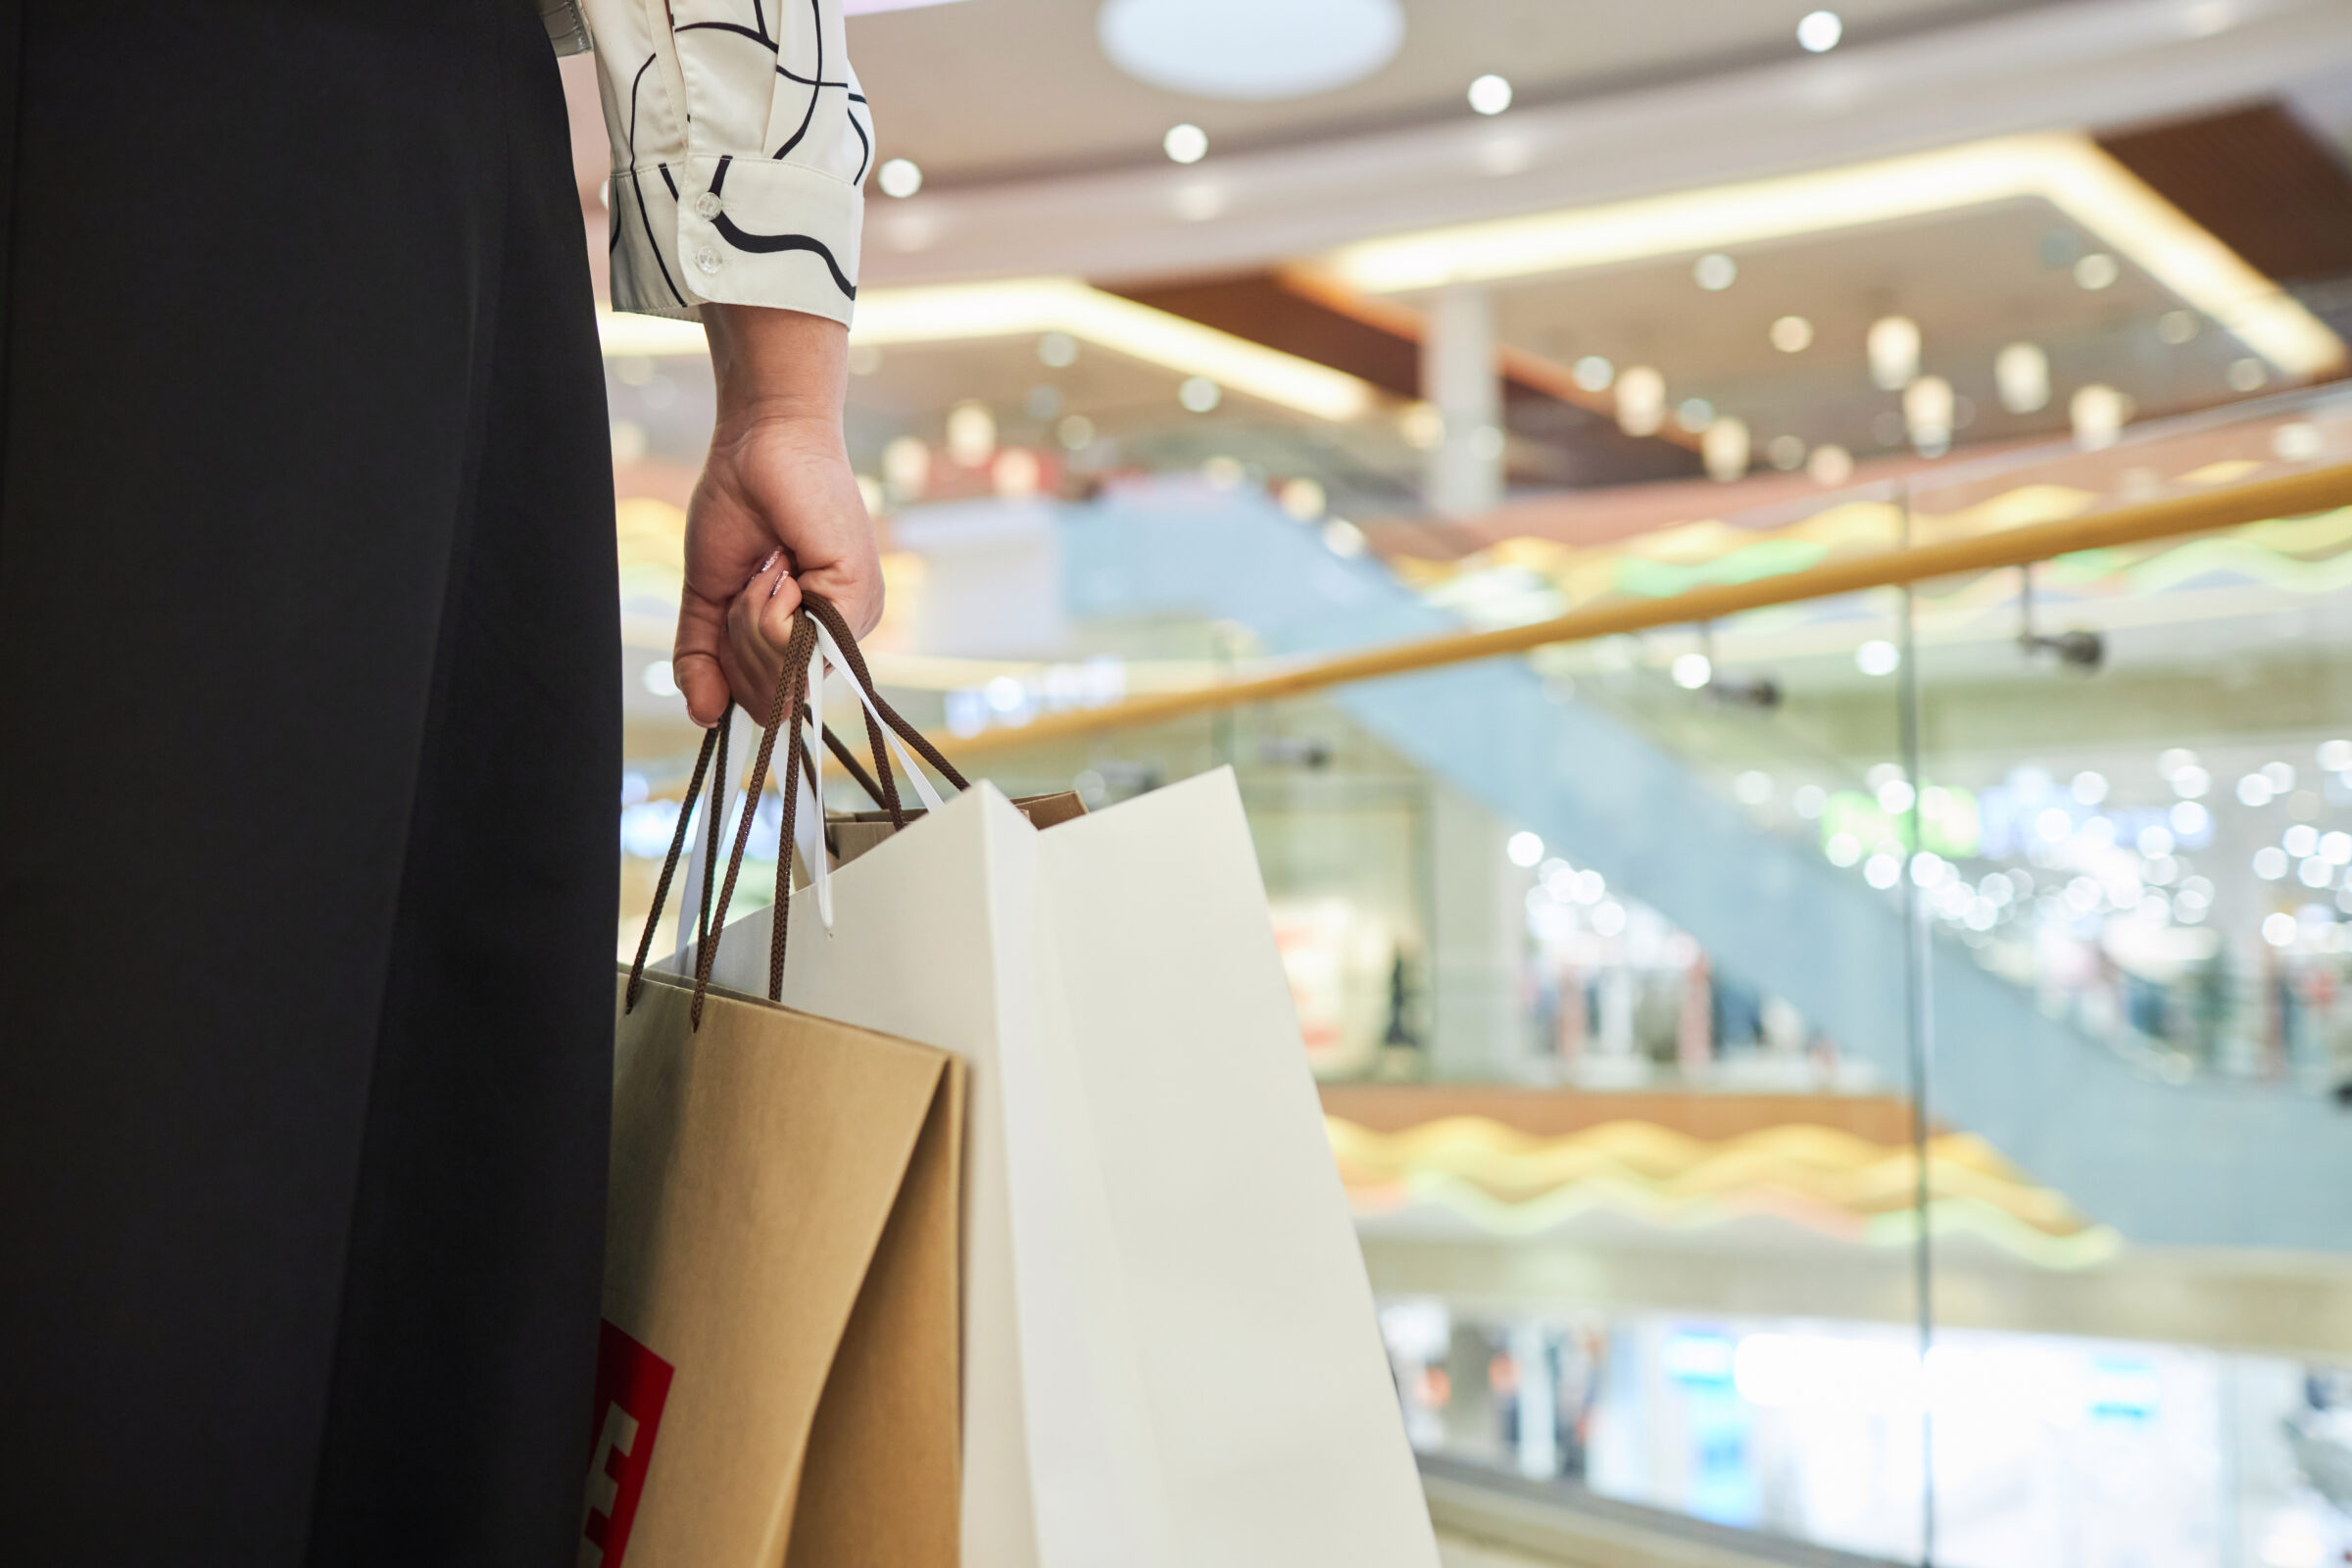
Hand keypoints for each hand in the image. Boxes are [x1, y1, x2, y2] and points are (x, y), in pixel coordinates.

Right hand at [671, 305, 881, 726]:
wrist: (757, 443)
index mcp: (813, 640)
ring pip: (780, 671)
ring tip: (771, 563)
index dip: (734, 673)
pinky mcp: (856, 596)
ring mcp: (855, 618)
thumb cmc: (739, 508)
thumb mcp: (710, 597)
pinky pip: (791, 638)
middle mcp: (842, 637)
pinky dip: (767, 599)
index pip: (770, 705)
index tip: (734, 607)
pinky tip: (783, 559)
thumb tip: (704, 717)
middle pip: (772, 698)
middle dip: (740, 641)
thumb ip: (703, 657)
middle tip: (754, 578)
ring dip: (751, 615)